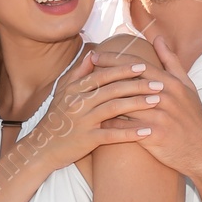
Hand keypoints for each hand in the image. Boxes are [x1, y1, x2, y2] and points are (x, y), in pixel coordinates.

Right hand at [24, 52, 166, 171]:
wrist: (41, 148)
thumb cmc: (57, 119)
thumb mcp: (62, 92)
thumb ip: (78, 73)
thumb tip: (93, 54)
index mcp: (75, 89)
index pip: (103, 75)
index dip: (124, 69)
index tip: (143, 66)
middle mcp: (78, 102)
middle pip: (113, 89)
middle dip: (138, 84)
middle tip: (159, 83)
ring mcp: (82, 121)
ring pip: (114, 108)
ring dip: (138, 104)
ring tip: (157, 101)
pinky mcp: (86, 140)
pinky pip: (112, 135)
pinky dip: (130, 133)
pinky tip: (147, 131)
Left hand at [95, 35, 201, 180]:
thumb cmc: (193, 118)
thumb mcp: (187, 86)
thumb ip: (171, 61)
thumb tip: (158, 39)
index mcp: (170, 83)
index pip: (137, 66)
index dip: (114, 60)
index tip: (95, 55)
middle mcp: (165, 97)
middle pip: (127, 82)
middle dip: (103, 76)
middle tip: (82, 73)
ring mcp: (160, 116)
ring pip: (124, 104)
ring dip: (103, 101)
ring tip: (82, 97)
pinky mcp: (155, 136)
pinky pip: (126, 128)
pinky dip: (110, 125)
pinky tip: (95, 122)